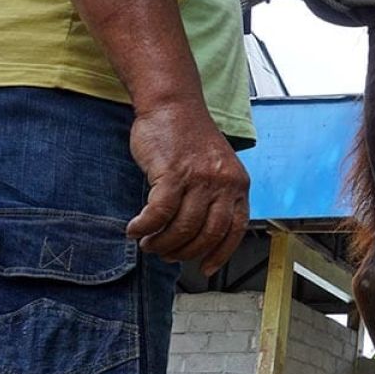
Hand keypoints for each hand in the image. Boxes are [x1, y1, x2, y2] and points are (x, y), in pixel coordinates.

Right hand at [125, 103, 250, 275]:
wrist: (173, 105)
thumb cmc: (190, 139)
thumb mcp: (217, 168)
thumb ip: (216, 197)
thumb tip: (203, 236)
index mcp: (239, 184)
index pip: (235, 229)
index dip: (220, 253)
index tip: (206, 268)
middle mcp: (224, 182)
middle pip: (208, 234)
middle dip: (185, 251)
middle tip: (166, 253)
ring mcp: (199, 178)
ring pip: (182, 228)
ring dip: (162, 243)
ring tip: (149, 243)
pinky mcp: (173, 173)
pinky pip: (159, 213)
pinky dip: (145, 227)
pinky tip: (135, 229)